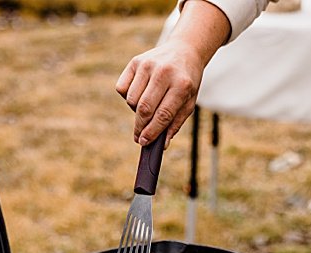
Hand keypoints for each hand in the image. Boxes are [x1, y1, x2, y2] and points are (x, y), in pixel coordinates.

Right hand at [115, 0, 228, 145]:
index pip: (163, 114)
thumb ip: (175, 123)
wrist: (185, 50)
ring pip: (131, 100)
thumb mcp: (189, 101)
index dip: (152, 131)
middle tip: (139, 136)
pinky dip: (127, 96)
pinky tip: (139, 93)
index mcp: (182, 85)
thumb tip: (162, 144)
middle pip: (144, 108)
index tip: (144, 142)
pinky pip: (122, 88)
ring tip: (147, 106)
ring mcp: (147, 65)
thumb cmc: (186, 81)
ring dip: (135, 110)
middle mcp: (164, 73)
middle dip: (140, 126)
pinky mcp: (135, 62)